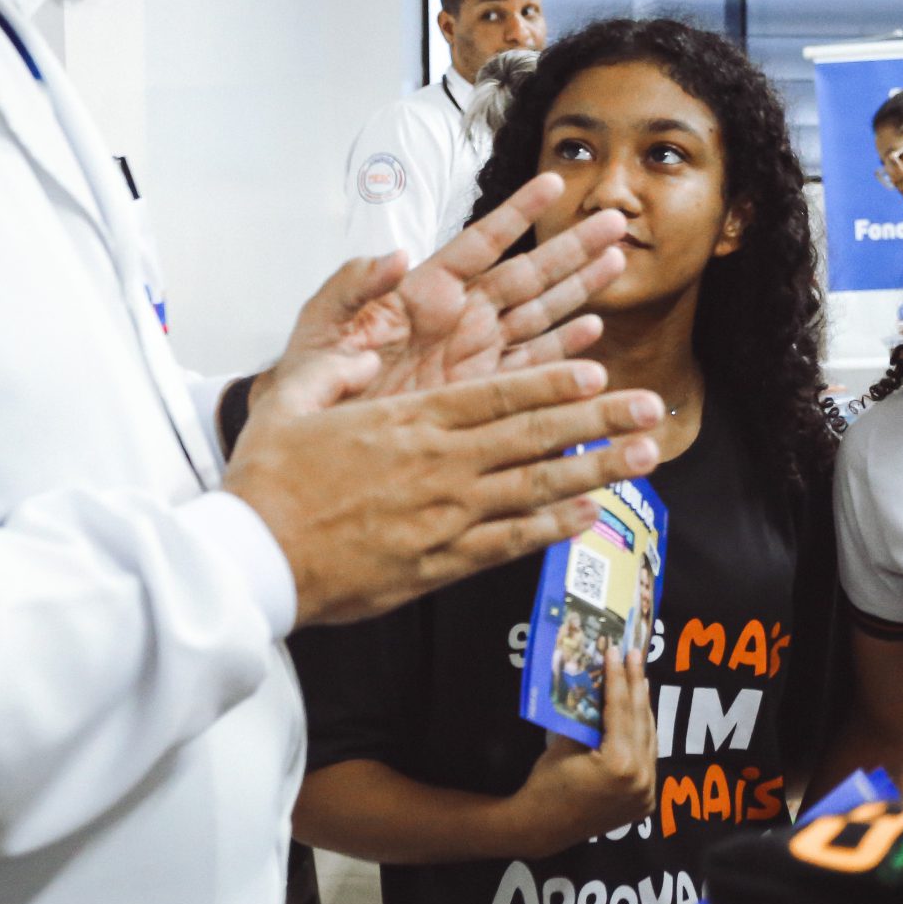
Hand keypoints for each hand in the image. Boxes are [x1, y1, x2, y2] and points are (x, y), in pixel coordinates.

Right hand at [226, 360, 663, 626]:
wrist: (251, 562)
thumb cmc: (266, 481)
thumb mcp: (289, 398)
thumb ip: (335, 360)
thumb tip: (368, 340)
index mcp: (408, 420)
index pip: (497, 393)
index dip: (554, 380)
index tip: (599, 370)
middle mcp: (439, 465)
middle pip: (535, 435)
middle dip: (601, 419)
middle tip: (651, 408)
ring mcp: (445, 516)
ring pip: (536, 488)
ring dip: (597, 470)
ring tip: (645, 458)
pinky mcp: (440, 563)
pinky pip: (510, 542)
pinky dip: (554, 528)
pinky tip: (592, 516)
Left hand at [250, 175, 629, 419]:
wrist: (309, 432)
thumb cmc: (310, 373)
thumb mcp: (320, 322)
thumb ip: (353, 284)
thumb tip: (395, 255)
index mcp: (422, 291)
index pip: (478, 243)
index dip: (515, 214)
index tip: (552, 183)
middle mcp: (457, 318)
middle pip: (526, 274)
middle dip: (571, 247)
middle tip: (614, 220)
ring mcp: (473, 355)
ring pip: (540, 314)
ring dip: (579, 289)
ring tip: (617, 260)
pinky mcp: (481, 393)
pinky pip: (531, 367)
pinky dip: (564, 349)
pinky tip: (593, 329)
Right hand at [508, 645, 658, 856]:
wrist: (542, 828)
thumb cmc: (547, 783)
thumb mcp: (565, 743)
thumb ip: (589, 717)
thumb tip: (599, 683)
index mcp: (619, 764)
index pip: (620, 710)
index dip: (618, 677)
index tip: (617, 651)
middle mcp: (641, 779)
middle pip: (639, 722)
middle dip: (635, 686)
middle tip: (634, 655)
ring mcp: (646, 793)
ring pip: (649, 740)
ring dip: (643, 709)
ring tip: (639, 679)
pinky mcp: (645, 802)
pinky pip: (648, 760)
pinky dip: (642, 736)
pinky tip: (639, 716)